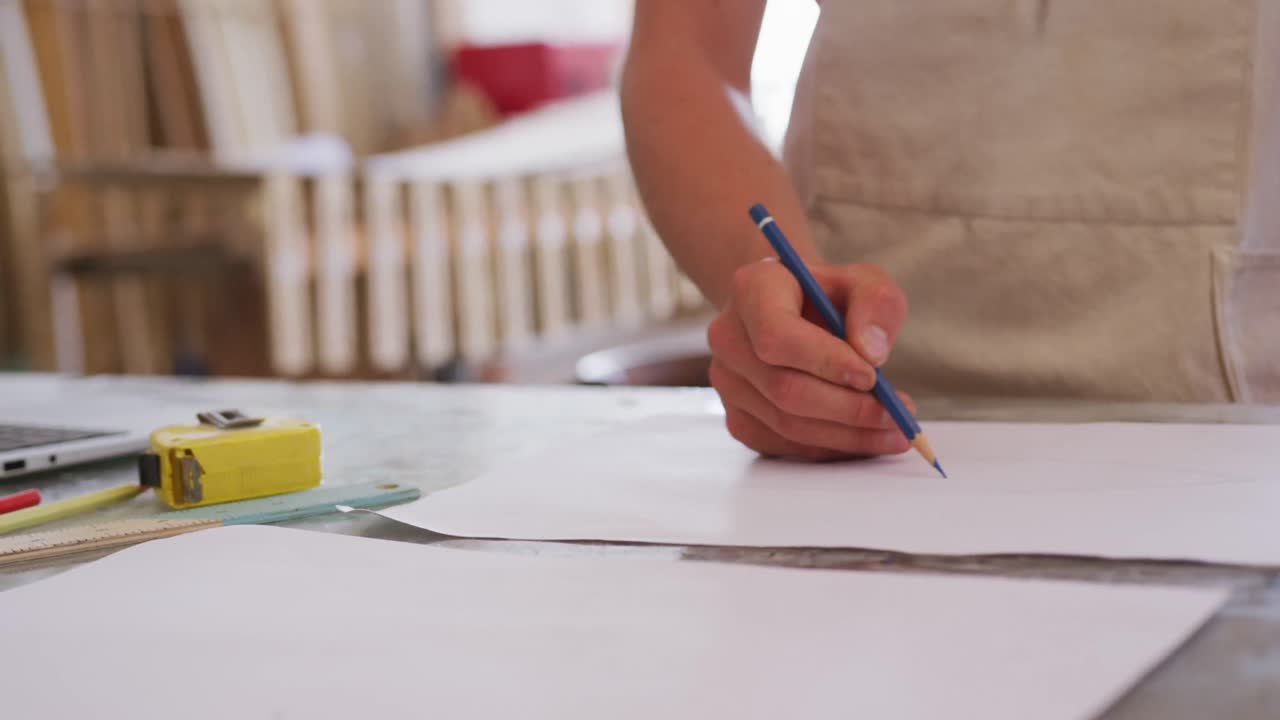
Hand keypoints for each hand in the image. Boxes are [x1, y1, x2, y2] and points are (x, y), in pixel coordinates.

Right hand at [707, 259, 914, 460]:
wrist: (795, 312)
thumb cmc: (829, 296)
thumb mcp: (864, 281)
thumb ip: (876, 304)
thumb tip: (871, 354)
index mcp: (752, 290)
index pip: (777, 336)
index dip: (825, 362)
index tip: (871, 376)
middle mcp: (728, 337)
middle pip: (784, 388)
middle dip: (848, 409)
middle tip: (896, 415)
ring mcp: (727, 382)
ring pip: (786, 424)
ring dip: (846, 435)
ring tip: (893, 430)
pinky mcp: (737, 417)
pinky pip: (783, 445)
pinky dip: (828, 447)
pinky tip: (862, 437)